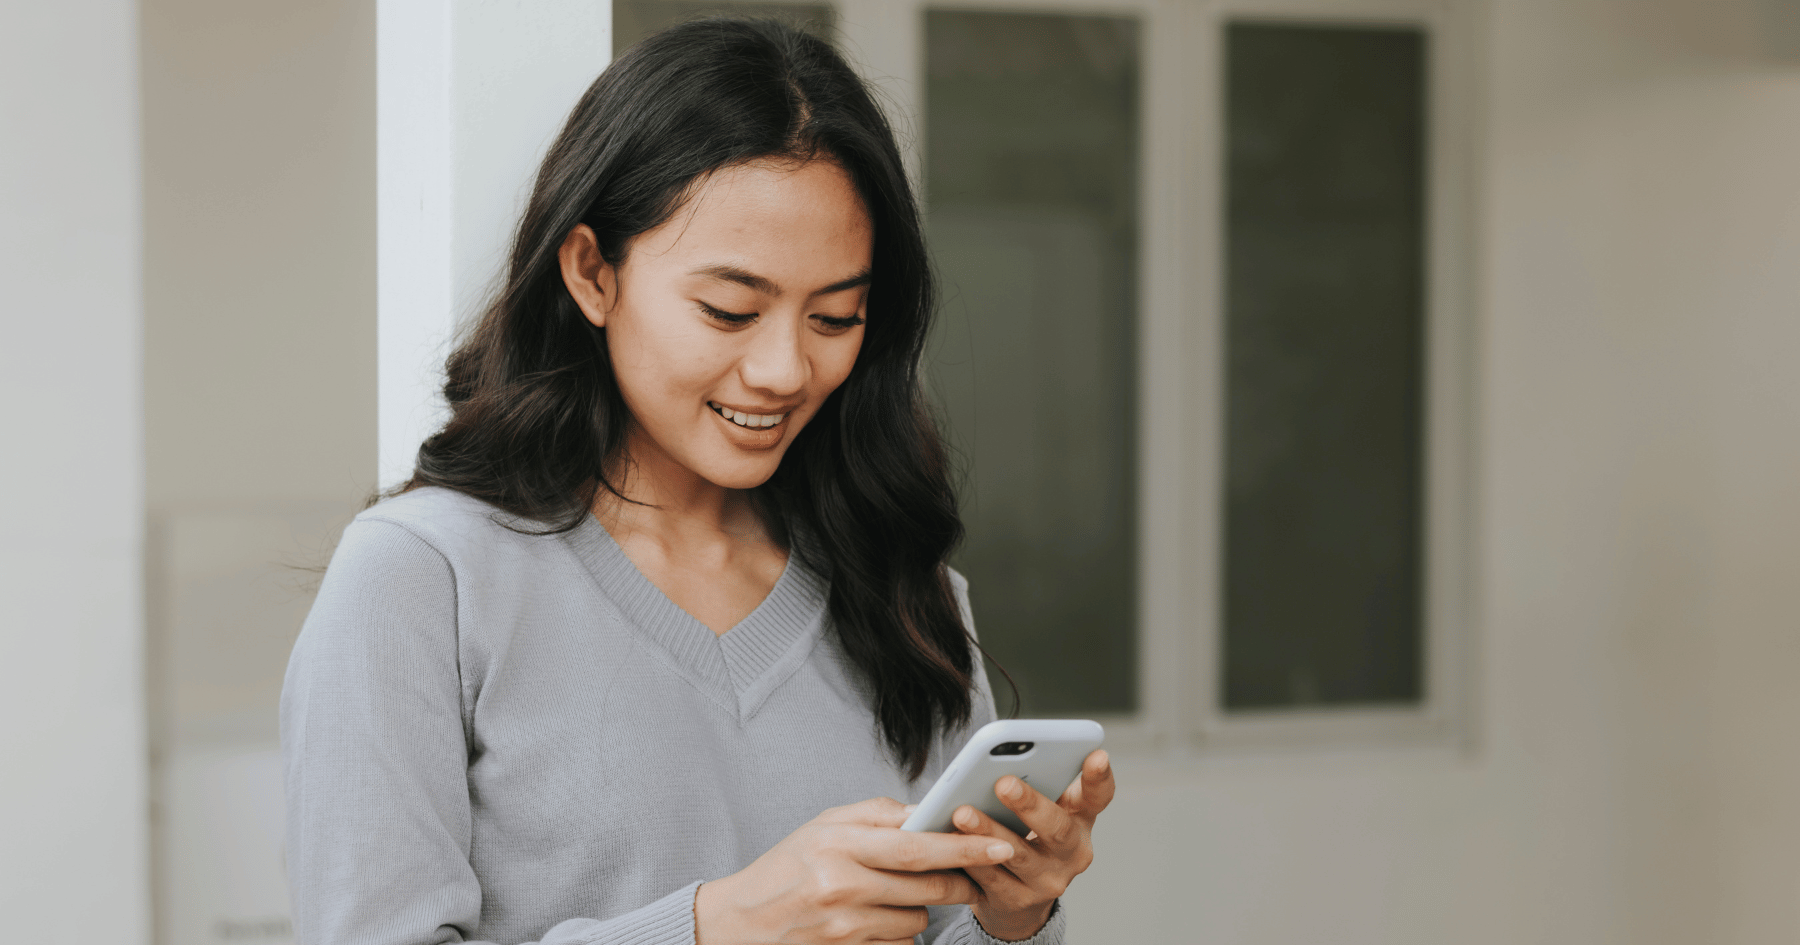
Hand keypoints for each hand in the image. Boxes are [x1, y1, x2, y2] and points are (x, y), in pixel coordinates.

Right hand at [695, 796, 1016, 944]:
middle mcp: (841, 885)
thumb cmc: (787, 868)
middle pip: (927, 888)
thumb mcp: (824, 826)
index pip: (916, 846)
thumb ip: (878, 814)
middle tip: (968, 875)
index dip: (964, 846)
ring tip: (888, 895)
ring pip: (918, 920)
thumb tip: (929, 811)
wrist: (741, 923)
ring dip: (919, 909)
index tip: (1000, 843)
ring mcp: (845, 927)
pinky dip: (897, 933)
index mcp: (838, 843)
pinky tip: (872, 920)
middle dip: (957, 881)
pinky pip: (900, 944)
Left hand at [954, 749, 1113, 940]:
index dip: (1099, 778)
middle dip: (1030, 805)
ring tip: (963, 812)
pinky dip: (970, 859)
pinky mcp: (1018, 901)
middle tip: (1003, 783)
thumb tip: (1000, 757)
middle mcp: (1073, 853)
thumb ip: (1037, 783)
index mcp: (1081, 820)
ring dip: (989, 832)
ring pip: (1018, 855)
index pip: (1098, 797)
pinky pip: (991, 878)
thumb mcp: (1044, 810)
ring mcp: (1048, 881)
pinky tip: (950, 841)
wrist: (1020, 897)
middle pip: (1057, 828)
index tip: (1097, 755)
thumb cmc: (1029, 836)